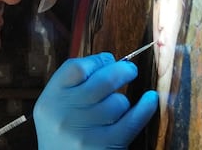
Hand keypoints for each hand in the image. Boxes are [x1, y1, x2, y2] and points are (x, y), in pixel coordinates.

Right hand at [33, 52, 157, 149]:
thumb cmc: (62, 134)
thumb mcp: (56, 107)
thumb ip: (74, 84)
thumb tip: (110, 62)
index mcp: (51, 100)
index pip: (76, 67)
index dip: (97, 61)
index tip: (108, 60)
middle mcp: (65, 114)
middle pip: (104, 79)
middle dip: (123, 70)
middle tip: (130, 70)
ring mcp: (85, 132)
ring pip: (118, 102)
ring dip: (123, 102)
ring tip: (117, 108)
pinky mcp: (104, 146)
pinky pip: (132, 120)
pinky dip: (145, 107)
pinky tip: (150, 99)